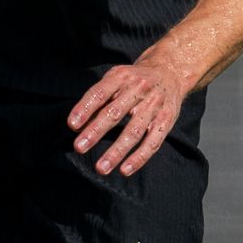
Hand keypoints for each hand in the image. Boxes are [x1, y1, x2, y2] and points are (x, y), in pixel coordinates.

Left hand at [67, 60, 188, 176]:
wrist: (170, 72)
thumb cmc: (133, 80)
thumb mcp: (116, 78)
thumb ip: (99, 98)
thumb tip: (78, 124)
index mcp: (121, 77)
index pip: (100, 93)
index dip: (85, 108)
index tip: (72, 125)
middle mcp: (139, 89)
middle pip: (115, 112)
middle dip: (96, 131)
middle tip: (79, 148)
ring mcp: (154, 105)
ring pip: (134, 131)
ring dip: (116, 151)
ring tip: (101, 168)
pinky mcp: (166, 120)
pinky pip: (153, 142)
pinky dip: (139, 158)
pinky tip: (124, 170)